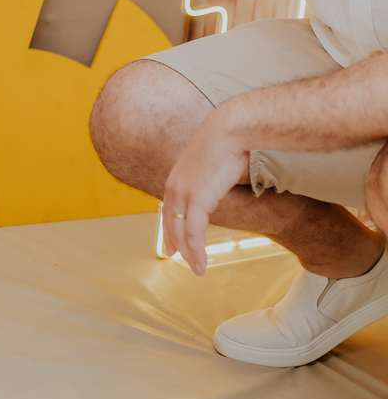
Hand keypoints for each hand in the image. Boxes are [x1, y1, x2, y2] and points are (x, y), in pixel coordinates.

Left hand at [161, 106, 249, 275]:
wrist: (231, 128)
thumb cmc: (229, 140)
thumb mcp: (214, 160)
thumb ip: (212, 175)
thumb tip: (223, 180)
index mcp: (176, 176)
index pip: (168, 208)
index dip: (170, 227)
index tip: (172, 242)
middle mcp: (174, 186)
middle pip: (171, 222)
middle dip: (175, 243)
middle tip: (180, 259)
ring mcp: (183, 193)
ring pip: (181, 232)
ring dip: (189, 254)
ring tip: (197, 270)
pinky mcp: (197, 199)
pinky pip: (193, 232)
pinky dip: (196, 251)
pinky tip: (200, 264)